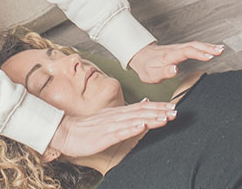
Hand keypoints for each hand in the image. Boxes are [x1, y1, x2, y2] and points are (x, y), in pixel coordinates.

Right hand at [48, 100, 177, 158]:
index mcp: (116, 113)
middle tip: (175, 111)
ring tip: (164, 118)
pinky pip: (118, 132)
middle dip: (158, 112)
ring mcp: (109, 125)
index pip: (140, 108)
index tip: (173, 107)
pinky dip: (130, 128)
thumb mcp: (107, 119)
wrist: (65, 132)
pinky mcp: (103, 136)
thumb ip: (125, 113)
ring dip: (149, 119)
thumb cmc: (86, 128)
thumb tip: (142, 105)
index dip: (157, 107)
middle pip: (140, 112)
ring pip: (132, 120)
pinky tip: (140, 127)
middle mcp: (115, 116)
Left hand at [128, 41, 224, 82]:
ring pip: (194, 44)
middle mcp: (174, 50)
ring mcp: (177, 48)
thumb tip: (175, 69)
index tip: (209, 57)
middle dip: (206, 48)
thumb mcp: (151, 75)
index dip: (197, 53)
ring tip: (221, 49)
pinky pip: (193, 46)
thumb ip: (163, 72)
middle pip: (192, 46)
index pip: (184, 52)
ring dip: (207, 46)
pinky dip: (204, 46)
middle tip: (220, 51)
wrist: (140, 56)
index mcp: (168, 56)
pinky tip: (213, 48)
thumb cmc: (146, 68)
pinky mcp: (180, 49)